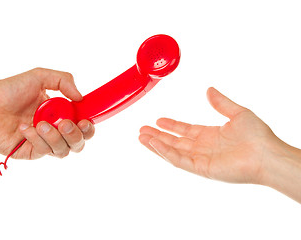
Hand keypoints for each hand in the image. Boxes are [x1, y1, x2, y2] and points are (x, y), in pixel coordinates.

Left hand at [0, 68, 94, 159]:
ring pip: (63, 150)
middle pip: (78, 143)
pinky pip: (44, 152)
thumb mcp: (41, 77)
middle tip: (66, 124)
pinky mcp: (31, 152)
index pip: (83, 126)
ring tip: (40, 123)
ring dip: (55, 137)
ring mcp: (44, 143)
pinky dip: (36, 139)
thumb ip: (64, 81)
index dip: (88, 127)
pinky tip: (24, 128)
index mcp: (62, 114)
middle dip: (75, 135)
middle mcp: (55, 130)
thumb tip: (80, 98)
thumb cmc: (11, 89)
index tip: (84, 120)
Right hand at [139, 87, 281, 183]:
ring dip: (156, 144)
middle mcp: (203, 147)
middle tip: (142, 130)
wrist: (266, 154)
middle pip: (175, 141)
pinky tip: (154, 144)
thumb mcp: (238, 113)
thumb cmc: (257, 136)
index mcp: (211, 135)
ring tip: (141, 137)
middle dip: (158, 136)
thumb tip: (209, 90)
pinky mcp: (201, 168)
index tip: (158, 120)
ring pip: (173, 151)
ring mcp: (201, 159)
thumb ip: (221, 103)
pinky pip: (179, 160)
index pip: (185, 130)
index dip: (171, 125)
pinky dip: (165, 152)